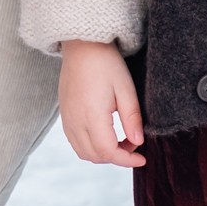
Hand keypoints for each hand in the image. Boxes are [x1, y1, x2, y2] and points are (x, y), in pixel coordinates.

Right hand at [58, 40, 145, 166]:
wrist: (82, 45)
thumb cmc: (106, 63)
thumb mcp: (126, 88)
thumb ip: (132, 118)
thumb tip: (138, 142)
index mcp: (92, 115)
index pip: (108, 151)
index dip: (127, 160)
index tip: (142, 158)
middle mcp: (75, 121)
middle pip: (95, 156)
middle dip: (117, 157)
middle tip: (134, 144)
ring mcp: (67, 119)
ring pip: (83, 152)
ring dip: (103, 154)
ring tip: (121, 140)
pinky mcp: (63, 115)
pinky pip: (75, 142)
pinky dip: (90, 146)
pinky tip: (105, 133)